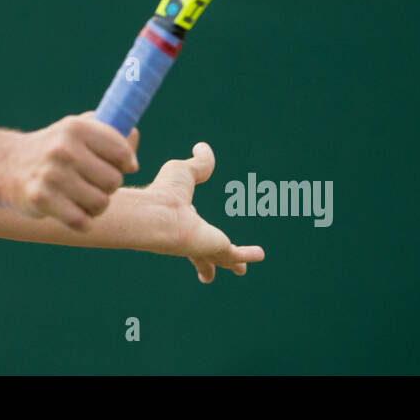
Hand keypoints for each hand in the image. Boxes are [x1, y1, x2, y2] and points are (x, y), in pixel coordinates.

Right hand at [0, 114, 138, 230]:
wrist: (6, 166)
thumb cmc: (54, 149)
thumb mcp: (78, 131)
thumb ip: (112, 136)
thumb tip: (132, 163)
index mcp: (77, 128)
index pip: (122, 153)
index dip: (125, 164)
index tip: (117, 166)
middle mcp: (64, 149)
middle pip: (114, 181)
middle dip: (107, 186)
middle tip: (91, 183)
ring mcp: (52, 175)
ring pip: (101, 203)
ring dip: (95, 206)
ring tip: (81, 198)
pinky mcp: (42, 200)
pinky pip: (82, 221)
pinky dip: (82, 222)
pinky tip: (72, 212)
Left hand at [144, 142, 264, 282]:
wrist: (159, 214)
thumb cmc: (164, 192)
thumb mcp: (183, 171)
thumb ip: (197, 164)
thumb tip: (202, 147)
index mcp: (178, 217)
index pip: (189, 221)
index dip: (193, 219)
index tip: (193, 213)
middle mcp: (189, 236)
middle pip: (202, 250)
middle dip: (209, 258)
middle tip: (213, 266)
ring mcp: (203, 246)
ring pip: (220, 257)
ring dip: (231, 263)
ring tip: (241, 271)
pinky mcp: (216, 250)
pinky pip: (235, 255)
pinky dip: (247, 255)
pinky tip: (259, 255)